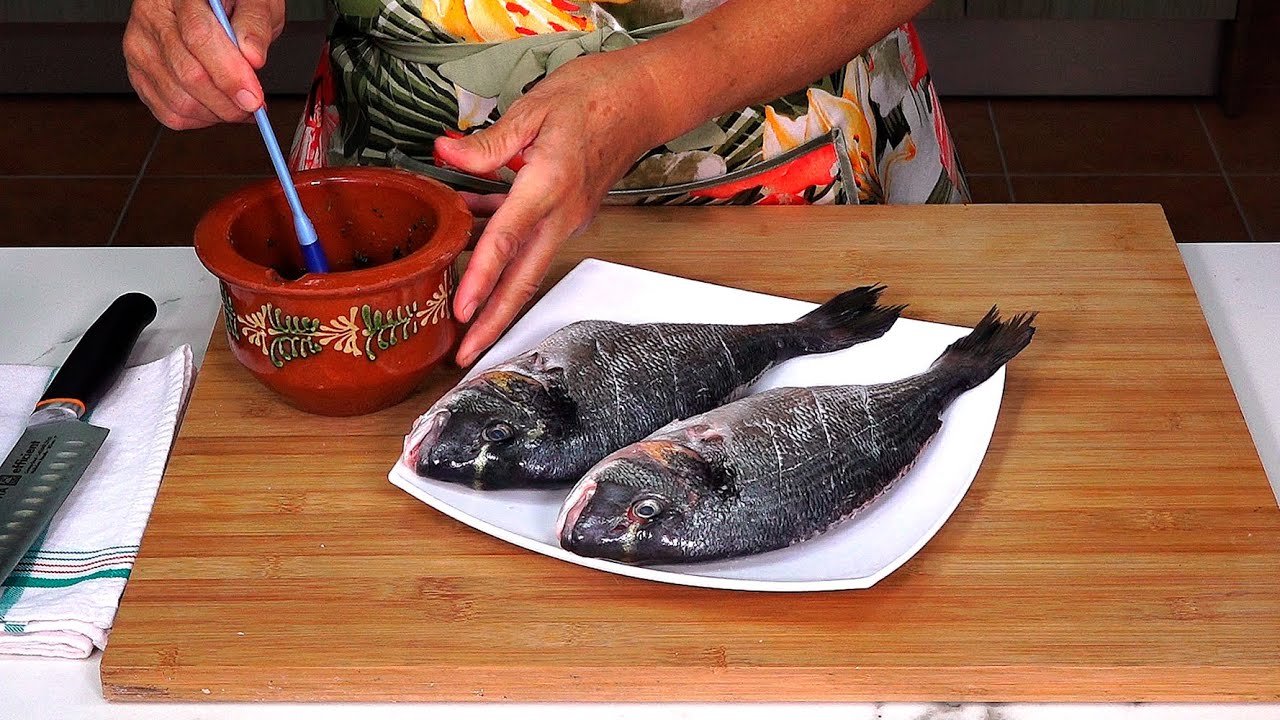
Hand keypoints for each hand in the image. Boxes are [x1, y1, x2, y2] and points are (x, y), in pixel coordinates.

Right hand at [124, 0, 284, 129]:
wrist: (215, 5)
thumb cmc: (235, 1)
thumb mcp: (255, 2)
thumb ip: (254, 25)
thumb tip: (252, 57)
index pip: (199, 38)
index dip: (229, 74)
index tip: (254, 97)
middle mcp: (151, 17)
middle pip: (187, 74)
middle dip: (227, 102)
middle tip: (254, 105)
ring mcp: (140, 47)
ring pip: (177, 100)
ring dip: (216, 114)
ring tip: (239, 106)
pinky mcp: (139, 74)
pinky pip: (168, 112)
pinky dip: (200, 120)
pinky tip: (218, 108)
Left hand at [435, 52, 662, 366]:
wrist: (641, 99)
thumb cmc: (595, 97)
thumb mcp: (533, 109)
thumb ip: (487, 143)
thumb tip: (446, 153)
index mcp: (550, 186)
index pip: (506, 240)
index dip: (481, 279)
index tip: (463, 313)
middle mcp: (562, 213)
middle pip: (524, 279)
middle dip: (495, 322)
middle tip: (466, 357)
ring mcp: (568, 217)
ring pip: (526, 265)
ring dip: (496, 295)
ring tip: (463, 319)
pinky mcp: (568, 213)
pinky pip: (529, 238)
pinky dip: (500, 245)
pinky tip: (469, 230)